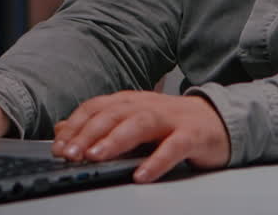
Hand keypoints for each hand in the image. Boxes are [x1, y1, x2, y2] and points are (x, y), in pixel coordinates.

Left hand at [51, 91, 229, 183]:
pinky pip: (174, 147)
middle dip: (88, 133)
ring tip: (96, 157)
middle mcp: (148, 105)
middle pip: (114, 114)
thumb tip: (61, 129)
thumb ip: (98, 125)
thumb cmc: (171, 124)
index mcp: (131, 101)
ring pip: (140, 123)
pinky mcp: (193, 135)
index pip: (97, 107)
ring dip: (115, 140)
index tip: (58, 146)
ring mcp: (171, 119)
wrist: (218, 120)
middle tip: (70, 153)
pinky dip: (156, 160)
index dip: (76, 125)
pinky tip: (141, 175)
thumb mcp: (131, 121)